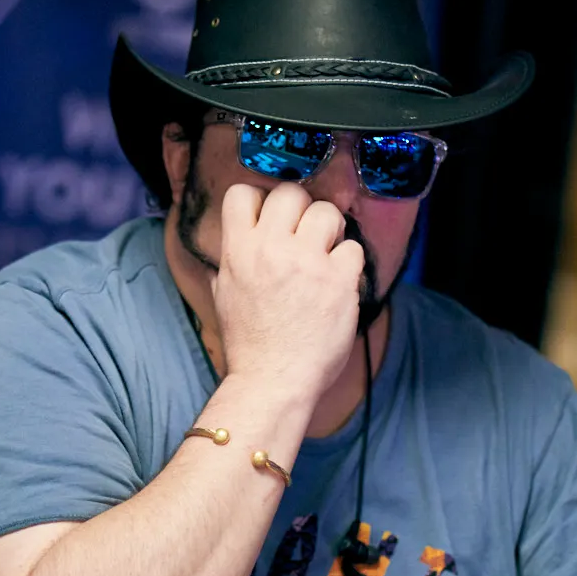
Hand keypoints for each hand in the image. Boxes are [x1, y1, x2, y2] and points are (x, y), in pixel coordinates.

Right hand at [214, 183, 364, 401]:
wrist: (273, 382)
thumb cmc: (249, 344)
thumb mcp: (223, 297)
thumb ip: (229, 263)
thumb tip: (232, 246)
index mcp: (237, 250)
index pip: (243, 192)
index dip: (260, 202)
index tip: (271, 220)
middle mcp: (271, 249)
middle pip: (291, 193)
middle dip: (301, 210)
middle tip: (305, 236)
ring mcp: (307, 263)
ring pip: (327, 212)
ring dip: (330, 230)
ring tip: (326, 254)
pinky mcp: (338, 281)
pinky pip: (353, 248)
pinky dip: (349, 262)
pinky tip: (338, 281)